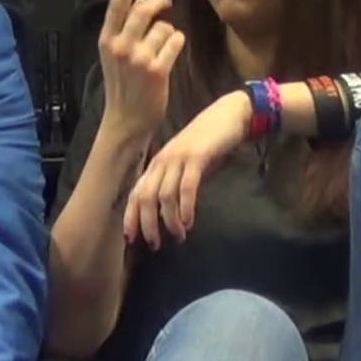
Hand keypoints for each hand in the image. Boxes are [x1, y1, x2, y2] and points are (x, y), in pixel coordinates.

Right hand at [97, 0, 185, 144]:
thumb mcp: (115, 55)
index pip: (117, 5)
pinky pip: (176, 41)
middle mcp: (121, 46)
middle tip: (165, 2)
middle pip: (144, 9)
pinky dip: (177, 44)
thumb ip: (125, 29)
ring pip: (164, 26)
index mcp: (107, 40)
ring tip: (163, 47)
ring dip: (168, 32)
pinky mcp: (158, 69)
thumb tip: (141, 3)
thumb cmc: (123, 85)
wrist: (127, 119)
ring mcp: (139, 58)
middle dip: (158, 2)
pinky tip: (171, 54)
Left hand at [124, 90, 251, 247]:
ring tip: (177, 236)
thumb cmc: (209, 143)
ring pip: (164, 195)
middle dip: (147, 224)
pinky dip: (185, 207)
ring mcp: (178, 158)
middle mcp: (162, 160)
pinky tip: (188, 222)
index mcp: (157, 163)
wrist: (229, 115)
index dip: (131, 216)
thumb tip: (172, 213)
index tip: (131, 238)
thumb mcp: (187, 164)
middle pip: (145, 197)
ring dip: (169, 220)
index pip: (136, 193)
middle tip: (154, 244)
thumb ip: (177, 183)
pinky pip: (186, 187)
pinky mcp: (196, 157)